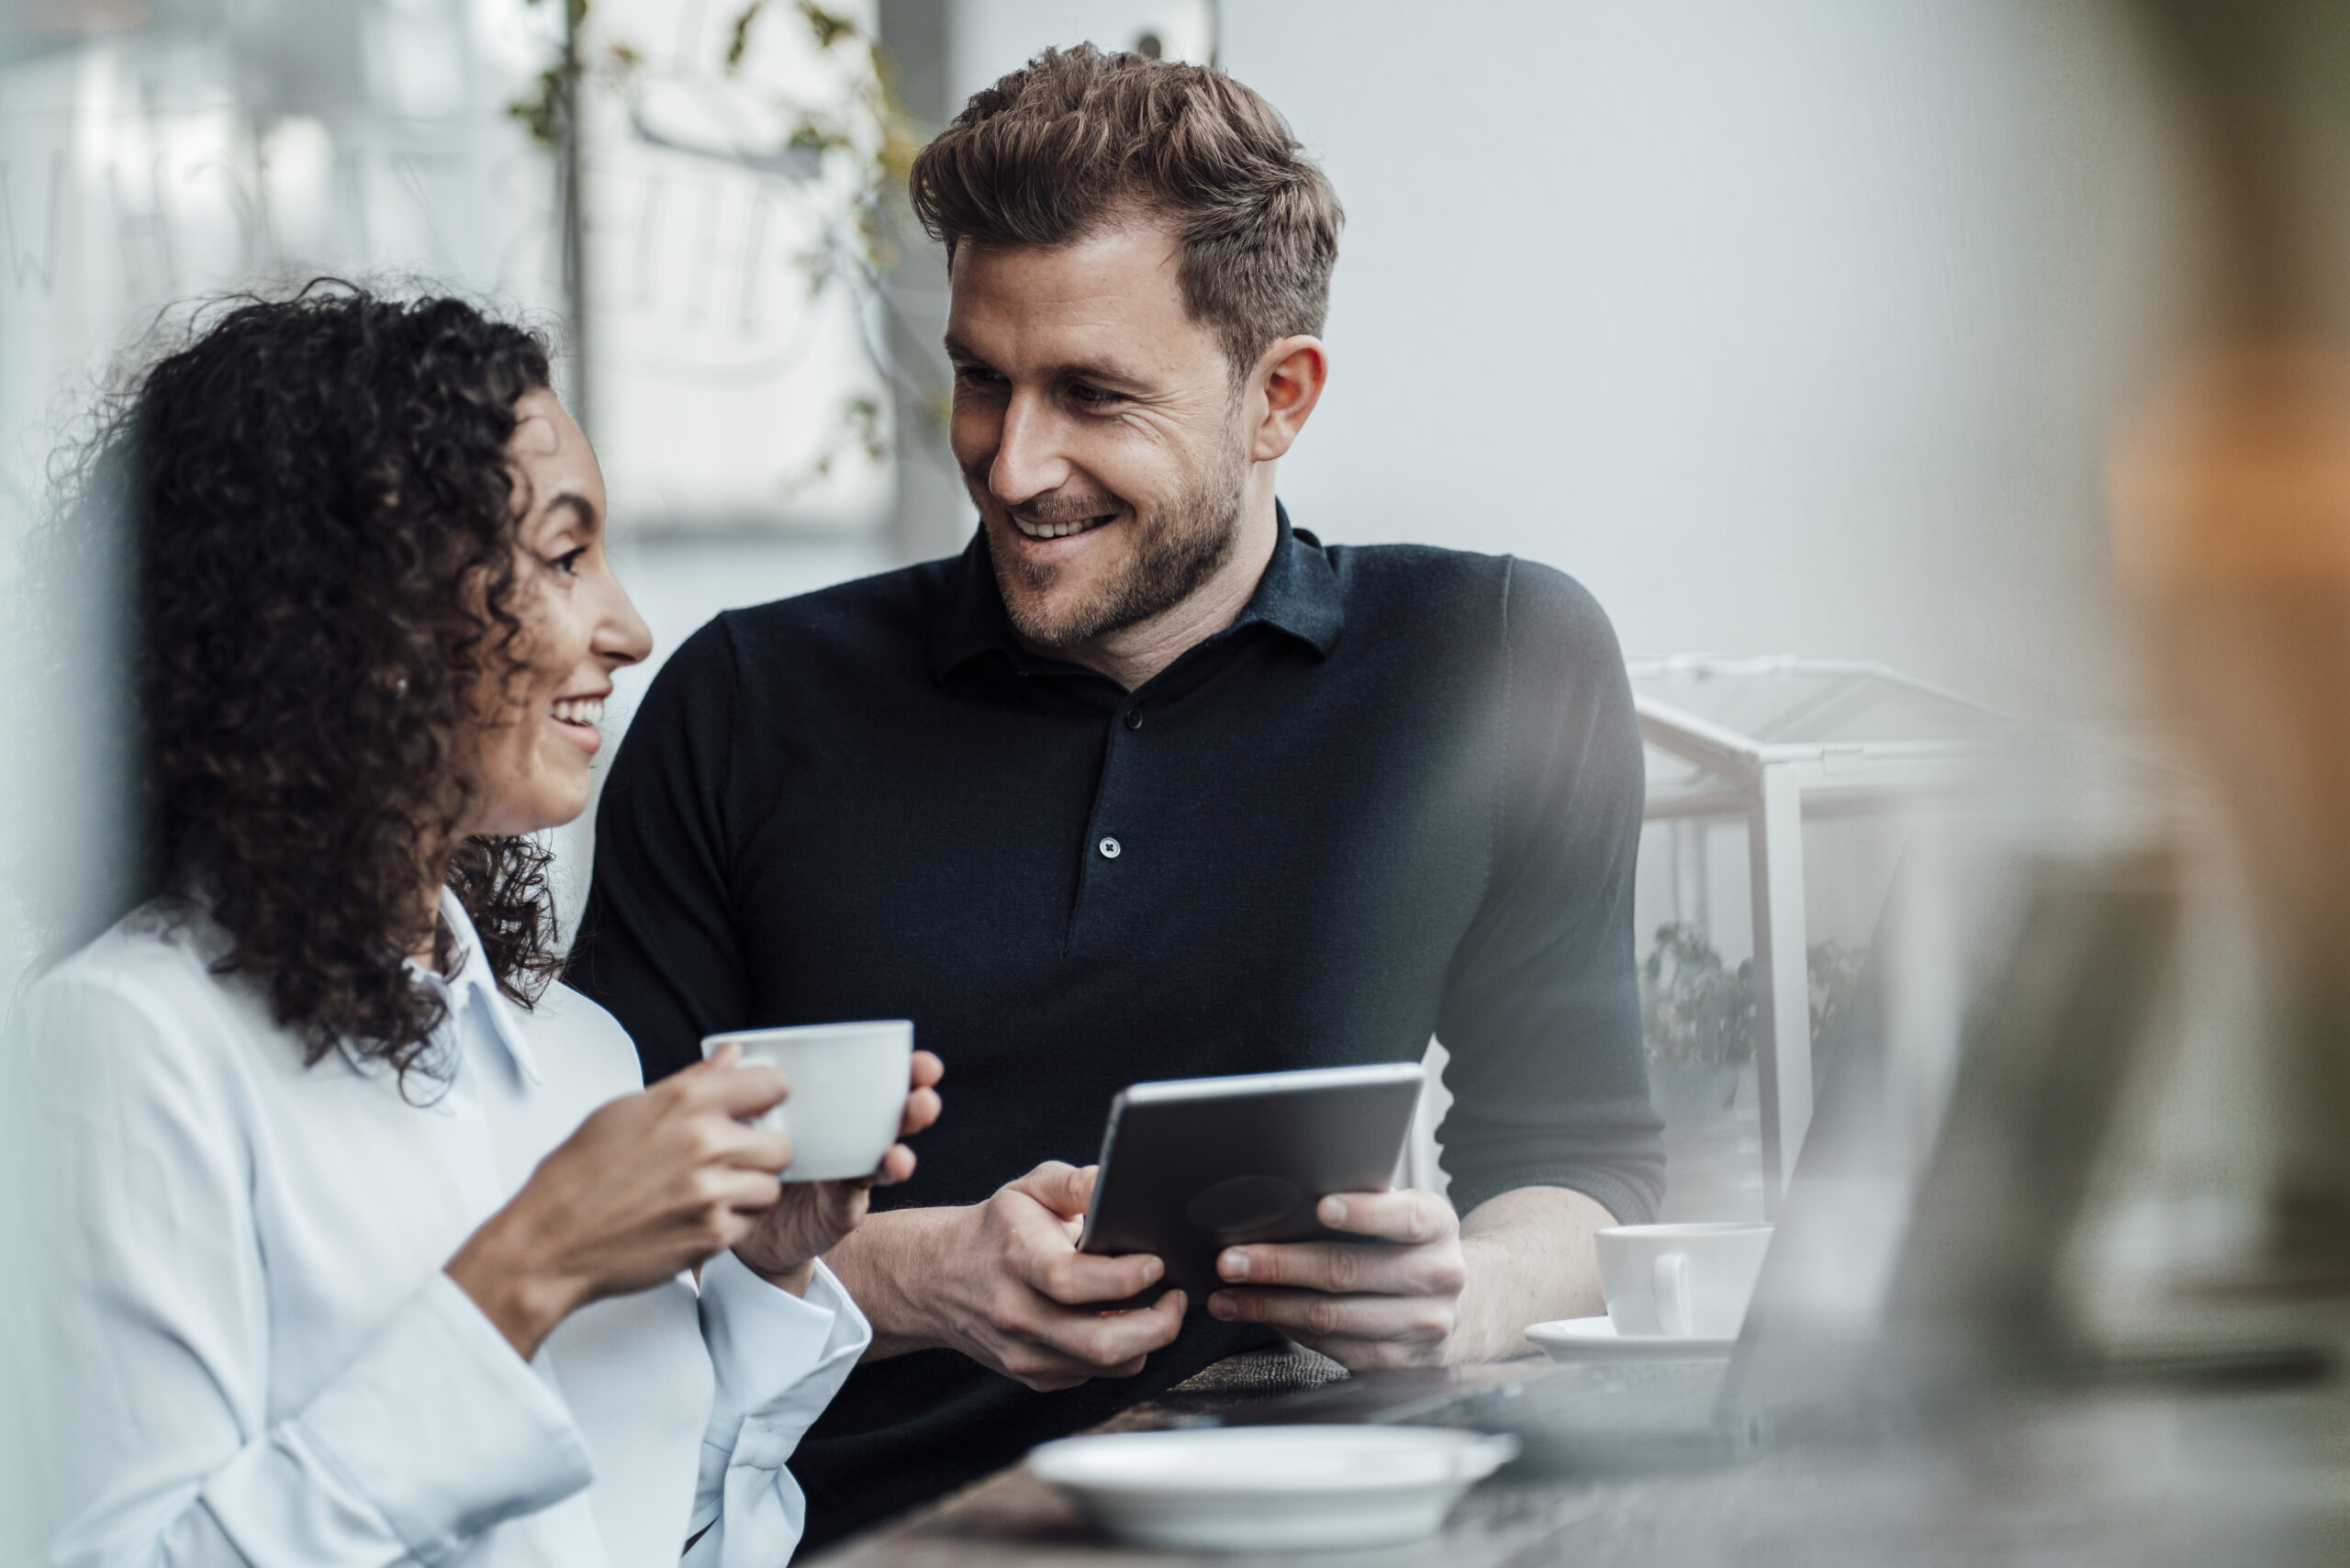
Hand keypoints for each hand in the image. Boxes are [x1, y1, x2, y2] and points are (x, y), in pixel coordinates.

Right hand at [447, 1042, 792, 1358]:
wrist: (550, 1242)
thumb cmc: (578, 1176)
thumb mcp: (626, 1109)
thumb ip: (691, 1081)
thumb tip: (732, 1056)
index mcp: (684, 1102)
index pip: (772, 1084)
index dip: (769, 1098)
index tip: (760, 1108)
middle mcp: (704, 1143)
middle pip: (782, 1144)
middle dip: (761, 1153)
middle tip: (732, 1160)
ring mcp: (711, 1191)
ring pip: (772, 1187)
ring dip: (749, 1191)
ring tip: (711, 1192)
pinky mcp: (712, 1235)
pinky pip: (751, 1223)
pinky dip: (732, 1223)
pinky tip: (698, 1217)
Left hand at [732, 1050, 944, 1294]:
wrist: (753, 1227)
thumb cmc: (758, 1160)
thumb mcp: (756, 1120)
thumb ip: (750, 1087)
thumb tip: (733, 1048)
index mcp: (843, 1112)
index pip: (884, 1086)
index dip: (909, 1074)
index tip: (925, 1063)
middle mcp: (857, 1142)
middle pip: (897, 1122)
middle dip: (917, 1109)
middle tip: (924, 1100)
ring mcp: (853, 1179)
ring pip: (884, 1165)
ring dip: (898, 1159)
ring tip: (900, 1155)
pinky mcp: (839, 1212)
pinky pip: (850, 1201)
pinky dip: (853, 1193)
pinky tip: (854, 1185)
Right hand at [865, 1162, 1184, 1391]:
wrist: (940, 1278)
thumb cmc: (997, 1229)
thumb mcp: (1029, 1189)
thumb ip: (1075, 1183)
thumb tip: (1116, 1181)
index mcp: (1017, 1259)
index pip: (1073, 1281)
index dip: (1125, 1278)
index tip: (1157, 1262)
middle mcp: (1017, 1314)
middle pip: (1101, 1342)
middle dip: (1158, 1325)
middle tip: (1177, 1296)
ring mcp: (1023, 1353)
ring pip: (1106, 1366)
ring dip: (1146, 1341)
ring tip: (1158, 1308)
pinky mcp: (1033, 1376)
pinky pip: (1093, 1374)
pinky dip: (1119, 1352)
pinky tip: (1121, 1321)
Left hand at [1206, 1189, 1466, 1368]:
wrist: (1462, 1309)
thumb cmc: (1411, 1248)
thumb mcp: (1403, 1216)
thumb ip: (1365, 1203)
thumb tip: (1288, 1194)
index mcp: (1438, 1228)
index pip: (1405, 1218)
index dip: (1363, 1213)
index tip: (1321, 1207)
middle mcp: (1438, 1277)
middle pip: (1348, 1271)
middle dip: (1279, 1265)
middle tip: (1231, 1260)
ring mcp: (1422, 1326)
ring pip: (1330, 1316)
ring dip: (1268, 1305)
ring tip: (1227, 1295)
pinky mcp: (1398, 1363)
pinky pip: (1331, 1345)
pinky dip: (1287, 1328)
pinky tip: (1261, 1314)